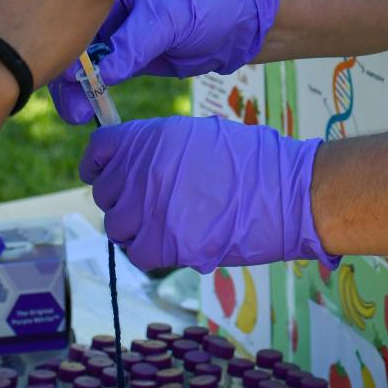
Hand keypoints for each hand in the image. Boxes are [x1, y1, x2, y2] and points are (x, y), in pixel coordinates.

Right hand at [46, 0, 278, 124]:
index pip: (74, 11)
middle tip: (69, 104)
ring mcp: (112, 32)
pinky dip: (91, 92)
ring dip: (76, 89)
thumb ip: (132, 45)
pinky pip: (99, 76)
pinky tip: (85, 109)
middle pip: (71, 40)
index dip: (64, 41)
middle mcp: (103, 6)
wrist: (234, 26)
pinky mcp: (123, 57)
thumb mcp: (167, 20)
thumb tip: (99, 77)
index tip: (64, 73)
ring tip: (76, 114)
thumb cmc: (203, 6)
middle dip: (66, 73)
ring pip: (81, 63)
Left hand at [78, 115, 335, 271]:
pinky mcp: (163, 244)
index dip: (100, 165)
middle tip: (151, 204)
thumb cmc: (256, 161)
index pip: (99, 150)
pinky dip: (150, 251)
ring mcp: (149, 208)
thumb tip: (137, 163)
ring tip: (166, 224)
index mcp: (152, 137)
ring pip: (117, 226)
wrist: (288, 192)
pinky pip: (137, 252)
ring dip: (136, 228)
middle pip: (105, 193)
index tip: (106, 174)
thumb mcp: (203, 135)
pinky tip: (173, 242)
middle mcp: (142, 171)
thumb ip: (162, 148)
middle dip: (123, 199)